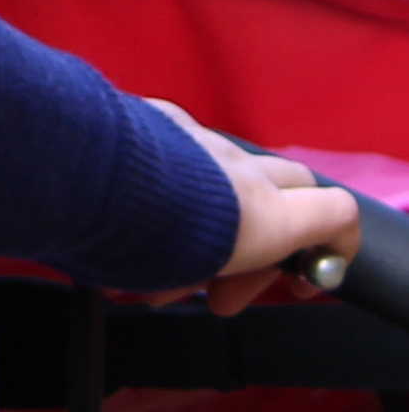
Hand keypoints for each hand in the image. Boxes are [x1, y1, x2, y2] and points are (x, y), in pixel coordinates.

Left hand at [142, 102, 359, 315]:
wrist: (77, 175)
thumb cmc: (131, 234)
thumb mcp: (189, 269)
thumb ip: (218, 267)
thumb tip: (214, 274)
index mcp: (260, 212)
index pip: (334, 213)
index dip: (333, 247)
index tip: (298, 281)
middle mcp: (237, 168)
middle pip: (289, 190)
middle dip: (263, 244)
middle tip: (215, 292)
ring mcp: (198, 138)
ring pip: (230, 175)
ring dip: (211, 222)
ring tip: (156, 271)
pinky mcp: (158, 118)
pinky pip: (185, 150)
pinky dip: (176, 186)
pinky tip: (137, 216)